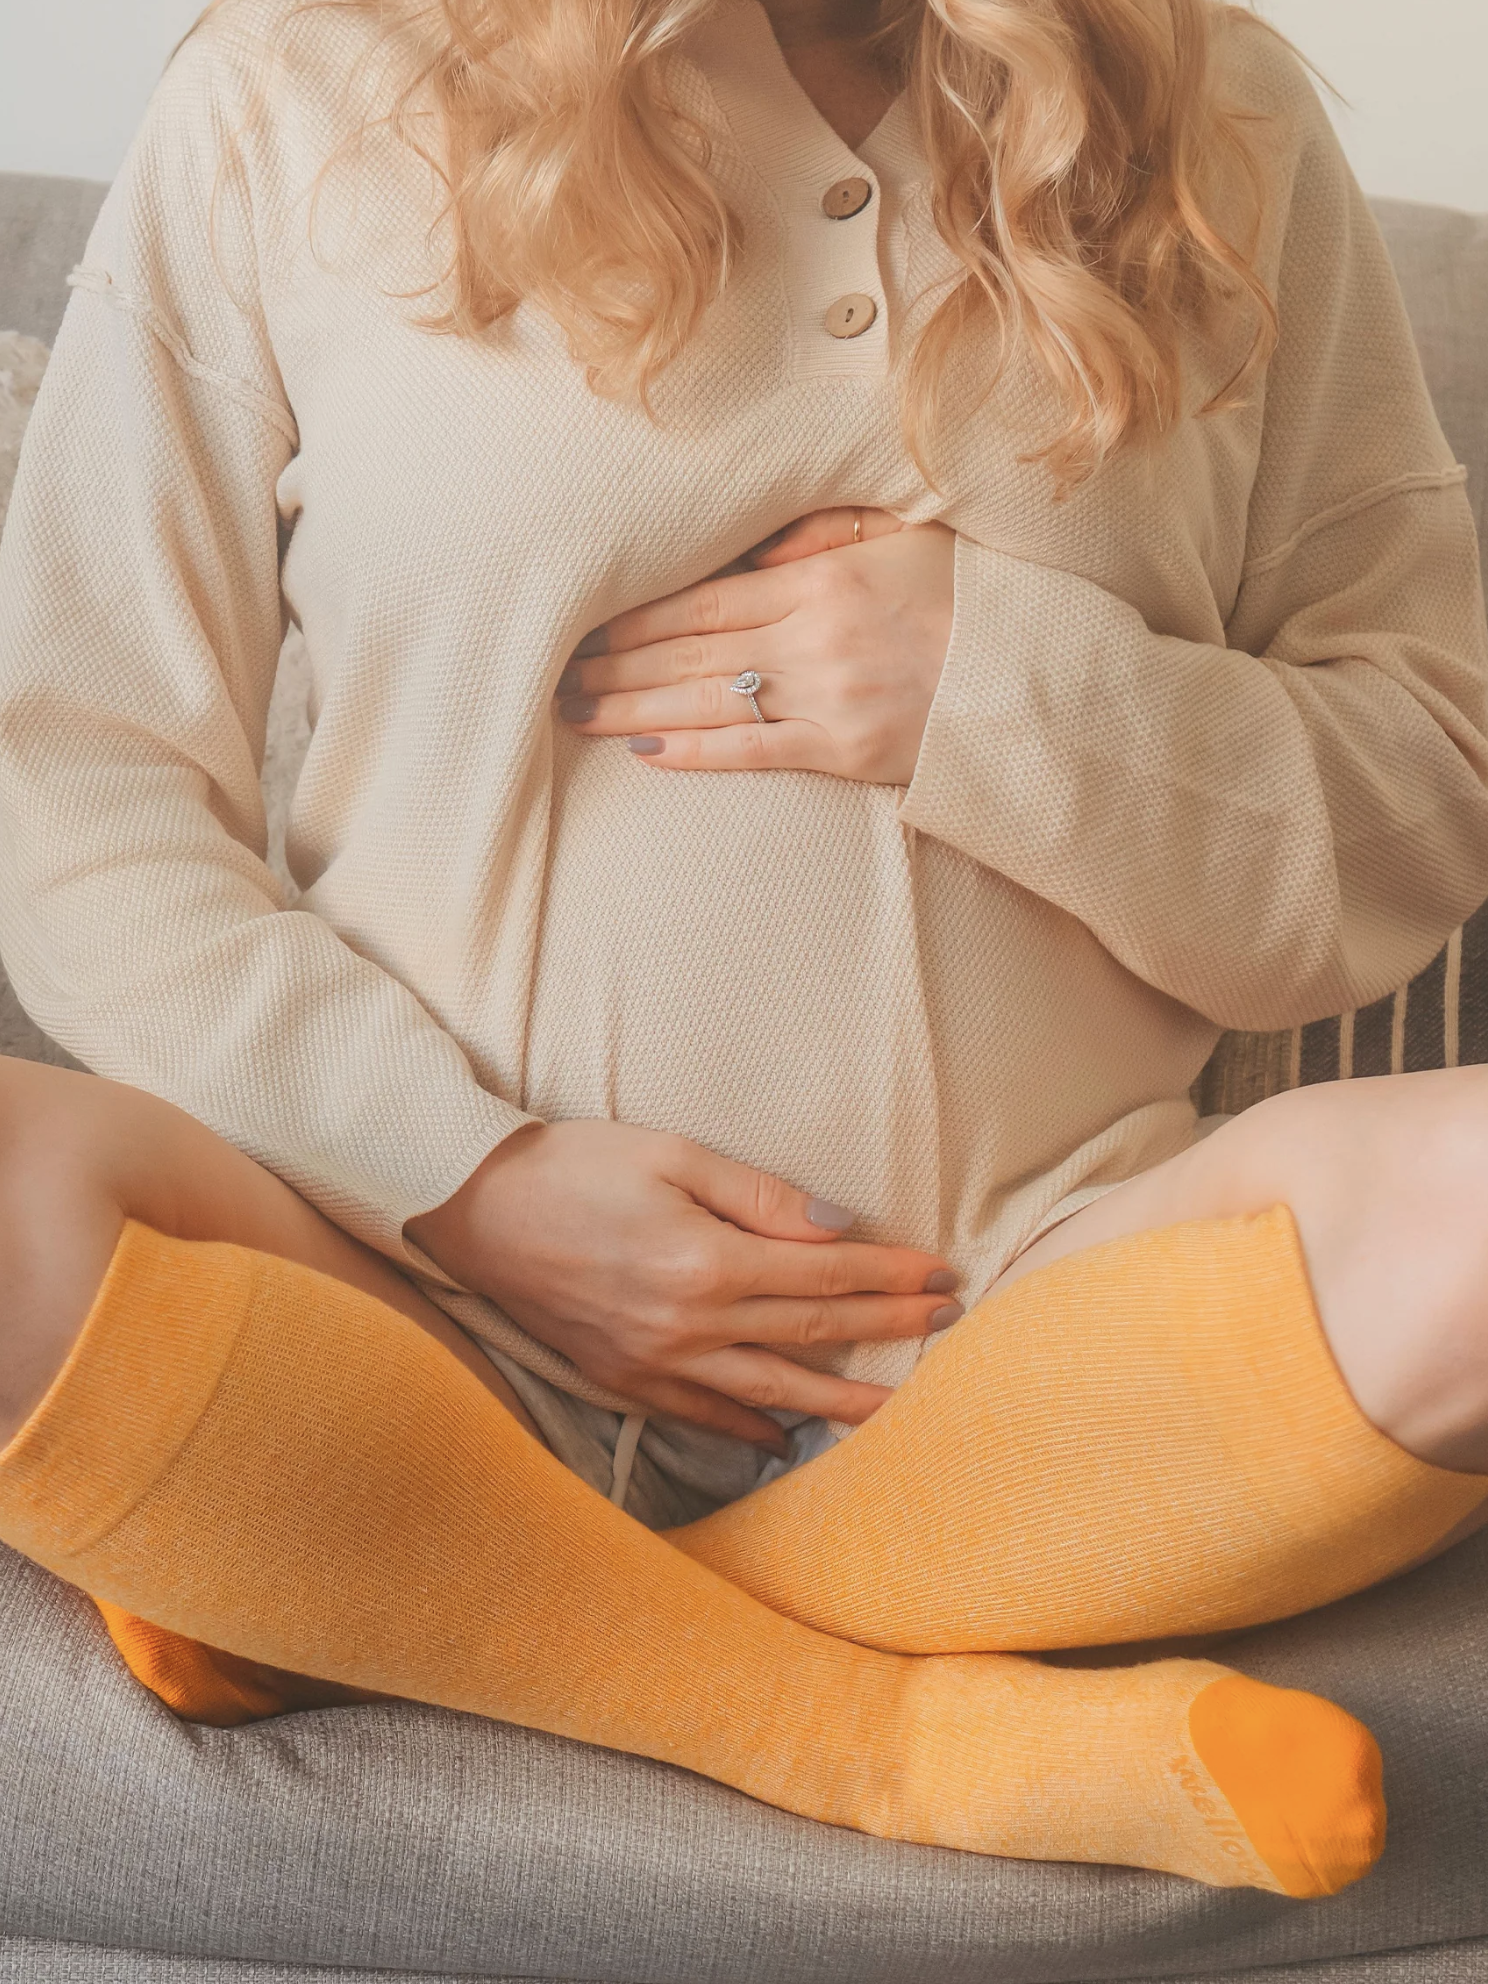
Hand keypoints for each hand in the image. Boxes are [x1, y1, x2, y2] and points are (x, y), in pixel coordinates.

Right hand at [406, 1120, 961, 1448]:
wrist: (473, 1208)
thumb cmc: (574, 1166)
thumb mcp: (672, 1154)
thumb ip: (760, 1196)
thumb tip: (837, 1228)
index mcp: (708, 1261)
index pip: (825, 1277)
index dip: (891, 1278)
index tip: (943, 1276)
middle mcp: (690, 1324)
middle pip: (812, 1335)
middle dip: (887, 1330)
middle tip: (947, 1326)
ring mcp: (655, 1362)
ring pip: (769, 1392)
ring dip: (839, 1401)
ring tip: (897, 1410)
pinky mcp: (622, 1380)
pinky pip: (701, 1416)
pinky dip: (748, 1428)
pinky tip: (783, 1436)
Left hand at [557, 509, 953, 785]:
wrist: (1031, 680)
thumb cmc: (970, 598)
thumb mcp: (905, 534)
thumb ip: (825, 530)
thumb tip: (752, 539)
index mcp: (820, 578)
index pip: (704, 598)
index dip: (635, 612)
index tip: (583, 618)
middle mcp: (812, 636)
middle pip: (688, 650)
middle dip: (615, 662)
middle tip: (555, 670)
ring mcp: (825, 696)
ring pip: (706, 701)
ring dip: (633, 708)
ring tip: (575, 712)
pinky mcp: (842, 749)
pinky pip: (753, 751)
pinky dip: (694, 752)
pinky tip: (643, 753)